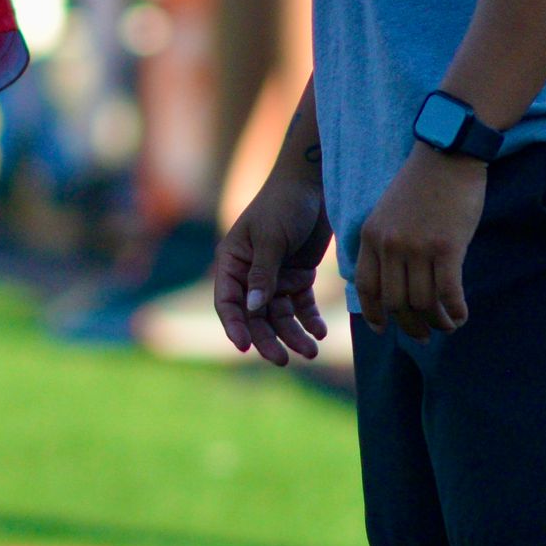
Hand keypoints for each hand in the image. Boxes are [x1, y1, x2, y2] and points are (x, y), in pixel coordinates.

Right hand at [214, 151, 332, 363]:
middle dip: (268, 339)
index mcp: (232, 262)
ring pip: (280, 316)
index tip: (244, 347)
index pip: (227, 302)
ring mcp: (274, 278)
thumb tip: (252, 308)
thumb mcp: (270, 237)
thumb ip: (263, 273)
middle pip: (255, 316)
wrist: (315, 185)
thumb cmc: (284, 204)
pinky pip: (301, 306)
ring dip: (293, 334)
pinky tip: (319, 332)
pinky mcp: (297, 278)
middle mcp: (250, 275)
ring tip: (310, 351)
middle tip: (283, 361)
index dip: (234, 326)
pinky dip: (309, 320)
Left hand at [354, 146, 489, 338]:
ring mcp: (417, 248)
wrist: (447, 153)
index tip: (384, 329)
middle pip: (396, 302)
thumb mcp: (388, 211)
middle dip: (410, 326)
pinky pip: (448, 293)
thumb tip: (393, 281)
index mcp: (370, 236)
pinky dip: (455, 311)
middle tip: (422, 337)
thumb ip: (384, 242)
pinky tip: (462, 316)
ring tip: (447, 326)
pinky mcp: (447, 247)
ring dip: (437, 322)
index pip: (366, 287)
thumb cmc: (422, 183)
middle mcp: (389, 245)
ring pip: (423, 302)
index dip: (375, 314)